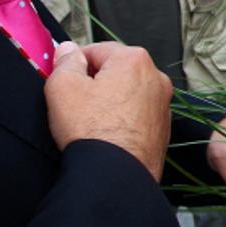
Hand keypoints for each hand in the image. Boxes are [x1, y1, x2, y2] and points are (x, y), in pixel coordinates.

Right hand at [44, 41, 172, 180]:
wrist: (116, 175)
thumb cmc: (93, 131)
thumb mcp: (63, 87)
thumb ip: (65, 62)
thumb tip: (67, 51)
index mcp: (134, 60)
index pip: (97, 50)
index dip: (75, 64)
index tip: (65, 77)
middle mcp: (155, 78)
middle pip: (116, 71)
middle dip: (95, 82)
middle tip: (75, 101)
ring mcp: (162, 105)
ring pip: (127, 94)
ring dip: (110, 102)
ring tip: (91, 121)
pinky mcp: (162, 130)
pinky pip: (137, 116)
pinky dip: (122, 121)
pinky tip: (107, 135)